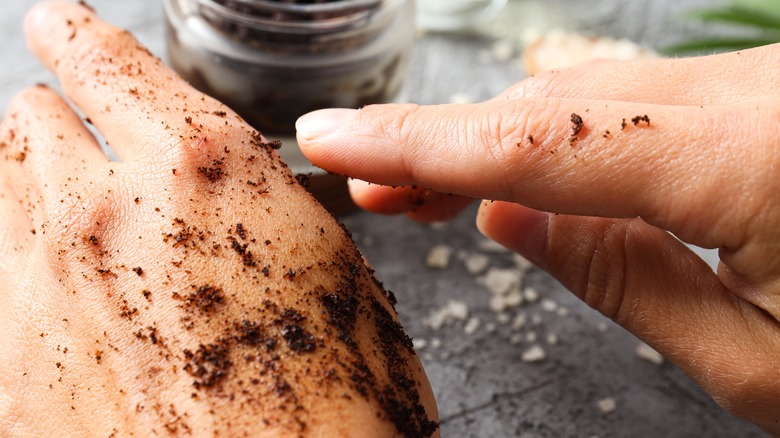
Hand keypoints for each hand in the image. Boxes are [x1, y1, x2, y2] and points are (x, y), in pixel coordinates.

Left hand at [0, 2, 437, 435]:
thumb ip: (261, 213)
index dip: (75, 34)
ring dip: (30, 187)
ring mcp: (37, 289)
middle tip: (86, 149)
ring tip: (74, 220)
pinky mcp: (8, 364)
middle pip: (30, 119)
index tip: (59, 24)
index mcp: (202, 171)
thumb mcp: (329, 273)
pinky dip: (21, 263)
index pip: (100, 57)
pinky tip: (64, 296)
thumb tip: (224, 195)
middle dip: (59, 124)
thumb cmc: (336, 402)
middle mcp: (104, 211)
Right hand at [297, 44, 779, 432]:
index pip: (534, 144)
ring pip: (591, 100)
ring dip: (500, 142)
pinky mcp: (764, 100)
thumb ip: (625, 282)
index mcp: (749, 162)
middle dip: (446, 143)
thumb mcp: (760, 368)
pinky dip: (568, 142)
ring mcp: (760, 89)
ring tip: (426, 186)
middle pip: (553, 108)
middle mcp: (751, 99)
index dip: (418, 141)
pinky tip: (531, 181)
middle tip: (369, 182)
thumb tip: (511, 217)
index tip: (331, 137)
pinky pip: (640, 109)